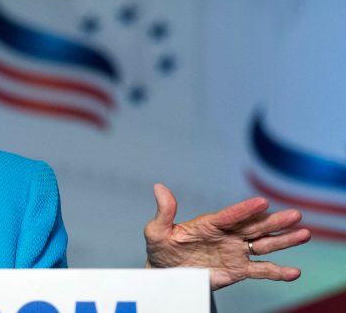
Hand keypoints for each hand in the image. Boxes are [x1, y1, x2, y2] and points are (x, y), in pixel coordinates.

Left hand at [144, 183, 310, 289]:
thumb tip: (159, 187)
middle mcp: (227, 235)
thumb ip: (164, 212)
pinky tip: (294, 272)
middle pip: (254, 227)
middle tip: (295, 215)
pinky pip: (261, 270)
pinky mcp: (239, 270)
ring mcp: (235, 251)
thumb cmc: (161, 249)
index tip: (261, 202)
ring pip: (263, 245)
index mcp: (209, 224)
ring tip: (304, 233)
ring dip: (283, 240)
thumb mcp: (156, 231)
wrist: (166, 273)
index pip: (230, 215)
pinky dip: (277, 272)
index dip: (245, 210)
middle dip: (274, 221)